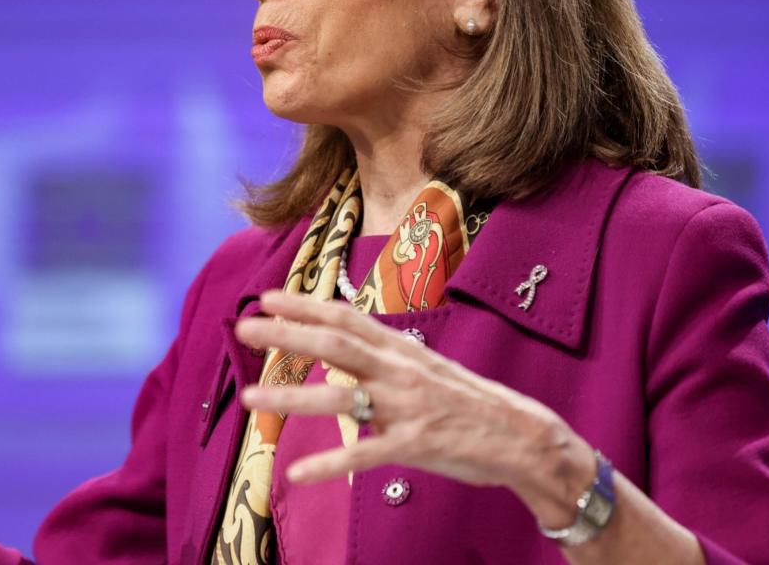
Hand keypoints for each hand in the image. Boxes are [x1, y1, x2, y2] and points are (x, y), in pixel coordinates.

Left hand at [235, 291, 592, 504]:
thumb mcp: (426, 368)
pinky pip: (364, 454)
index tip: (267, 297)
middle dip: (286, 335)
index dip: (305, 305)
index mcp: (401, 350)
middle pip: (335, 346)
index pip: (345, 318)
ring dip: (291, 397)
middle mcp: (400, 371)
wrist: (523, 436)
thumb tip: (346, 347)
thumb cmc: (468, 403)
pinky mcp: (415, 444)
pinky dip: (328, 463)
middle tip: (245, 327)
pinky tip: (295, 472)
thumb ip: (385, 358)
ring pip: (340, 398)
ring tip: (250, 397)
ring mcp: (407, 407)